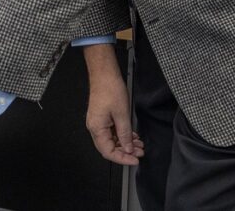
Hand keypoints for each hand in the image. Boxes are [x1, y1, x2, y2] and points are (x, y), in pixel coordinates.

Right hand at [83, 45, 142, 165]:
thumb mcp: (122, 114)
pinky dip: (122, 135)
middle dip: (125, 152)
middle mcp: (95, 127)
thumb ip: (125, 134)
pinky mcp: (102, 117)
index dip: (122, 158)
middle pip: (109, 147)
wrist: (104, 73)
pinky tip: (133, 136)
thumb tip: (128, 149)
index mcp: (96, 128)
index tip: (135, 160)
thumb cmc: (110, 89)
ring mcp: (98, 122)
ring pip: (112, 140)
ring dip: (125, 144)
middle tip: (140, 153)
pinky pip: (112, 132)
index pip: (108, 151)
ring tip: (139, 145)